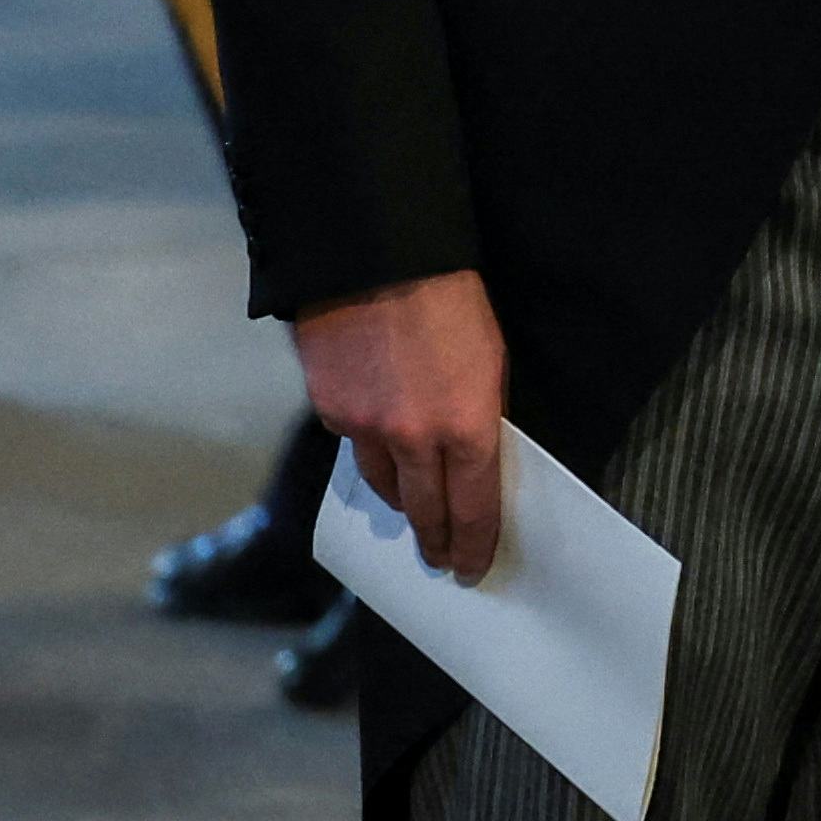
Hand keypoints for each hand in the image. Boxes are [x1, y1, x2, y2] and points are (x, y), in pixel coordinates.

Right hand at [294, 269, 508, 581]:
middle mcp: (416, 436)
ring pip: (384, 485)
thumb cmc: (450, 297)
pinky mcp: (331, 410)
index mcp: (468, 422)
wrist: (378, 255)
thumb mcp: (489, 357)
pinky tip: (377, 438)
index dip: (474, 542)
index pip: (475, 506)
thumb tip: (471, 457)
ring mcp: (368, 427)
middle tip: (439, 559)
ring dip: (401, 500)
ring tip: (411, 511)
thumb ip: (479, 414)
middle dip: (434, 540)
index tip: (472, 566)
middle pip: (426, 511)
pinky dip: (367, 447)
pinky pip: (353, 445)